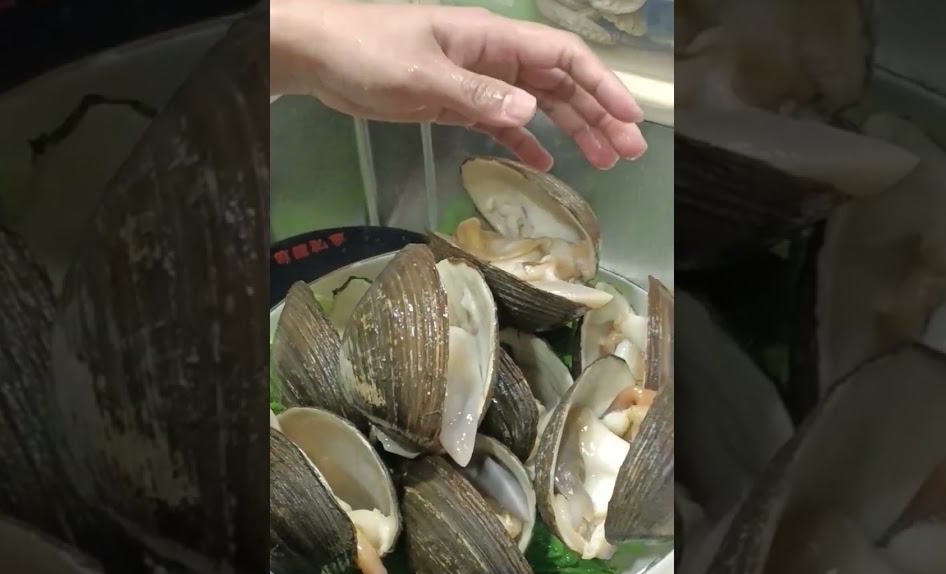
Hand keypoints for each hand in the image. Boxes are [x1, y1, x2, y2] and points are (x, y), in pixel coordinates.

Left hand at [271, 0, 647, 170]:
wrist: (316, 54)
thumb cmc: (367, 51)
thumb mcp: (423, 75)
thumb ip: (478, 95)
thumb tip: (532, 113)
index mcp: (492, 39)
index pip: (562, 57)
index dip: (600, 85)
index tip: (628, 117)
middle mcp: (493, 57)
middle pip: (559, 84)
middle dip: (598, 115)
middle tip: (629, 152)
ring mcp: (475, 80)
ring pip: (537, 105)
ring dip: (571, 130)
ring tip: (603, 162)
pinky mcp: (454, 102)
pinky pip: (502, 123)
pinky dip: (525, 141)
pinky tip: (545, 163)